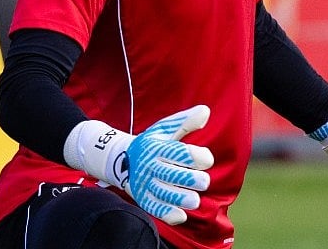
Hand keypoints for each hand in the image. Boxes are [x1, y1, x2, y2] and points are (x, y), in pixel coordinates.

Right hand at [65, 105, 214, 224]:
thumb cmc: (151, 144)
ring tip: (195, 200)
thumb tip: (205, 111)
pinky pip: (154, 208)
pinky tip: (181, 215)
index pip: (177, 152)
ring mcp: (145, 183)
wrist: (120, 159)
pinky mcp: (142, 198)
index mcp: (156, 147)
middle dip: (191, 180)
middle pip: (172, 175)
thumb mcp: (165, 129)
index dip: (195, 156)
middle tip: (204, 182)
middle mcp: (149, 165)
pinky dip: (167, 213)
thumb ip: (185, 122)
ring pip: (164, 193)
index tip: (207, 159)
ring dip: (181, 198)